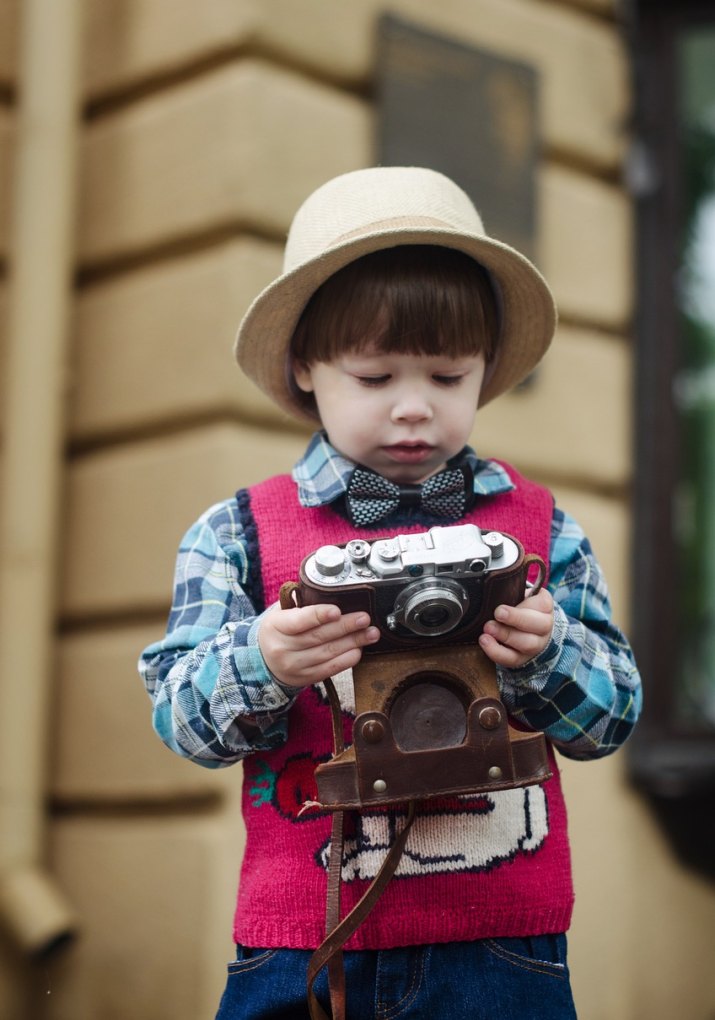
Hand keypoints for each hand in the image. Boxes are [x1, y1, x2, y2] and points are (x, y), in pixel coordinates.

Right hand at [258, 603, 380, 687]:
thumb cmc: (278, 630)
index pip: (299, 621)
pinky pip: (330, 669)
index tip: (337, 610)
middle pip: (319, 636)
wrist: (263, 661)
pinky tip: (359, 649)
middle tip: (364, 618)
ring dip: (353, 642)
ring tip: (371, 633)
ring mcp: (294, 666)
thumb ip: (299, 603)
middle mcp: (283, 648)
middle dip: (345, 626)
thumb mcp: (279, 613)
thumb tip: (324, 590)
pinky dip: (347, 659)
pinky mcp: (305, 678)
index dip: (319, 615)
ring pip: (328, 653)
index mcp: (276, 627)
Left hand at [478, 587, 553, 668]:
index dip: (525, 605)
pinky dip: (497, 652)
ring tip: (487, 631)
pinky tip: (485, 642)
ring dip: (505, 636)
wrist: (524, 628)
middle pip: (539, 625)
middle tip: (496, 615)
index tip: (502, 607)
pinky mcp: (523, 658)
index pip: (542, 605)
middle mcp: (545, 626)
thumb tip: (494, 588)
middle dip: (515, 620)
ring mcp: (536, 645)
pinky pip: (512, 659)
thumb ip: (510, 591)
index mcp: (544, 606)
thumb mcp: (518, 594)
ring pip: (527, 644)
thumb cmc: (518, 607)